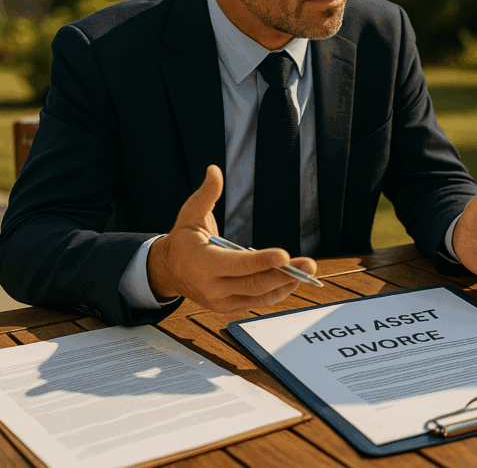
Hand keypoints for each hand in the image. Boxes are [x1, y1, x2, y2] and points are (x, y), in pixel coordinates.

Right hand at [147, 165, 318, 311]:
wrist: (168, 270)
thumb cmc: (183, 240)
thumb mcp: (190, 214)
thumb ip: (207, 194)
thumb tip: (214, 170)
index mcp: (202, 263)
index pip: (236, 264)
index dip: (261, 261)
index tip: (284, 255)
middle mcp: (212, 287)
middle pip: (254, 283)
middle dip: (284, 274)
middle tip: (309, 263)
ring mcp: (221, 300)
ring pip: (259, 295)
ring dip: (286, 284)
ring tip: (307, 271)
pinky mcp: (229, 306)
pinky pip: (257, 302)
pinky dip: (277, 292)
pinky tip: (293, 280)